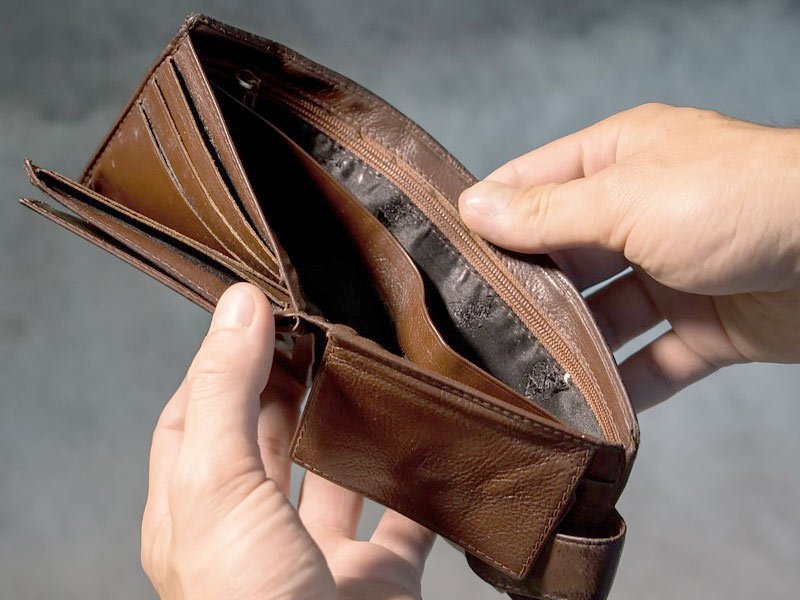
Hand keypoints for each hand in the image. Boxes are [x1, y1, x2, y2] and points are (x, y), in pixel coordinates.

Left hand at [141, 283, 434, 599]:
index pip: (196, 417)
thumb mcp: (218, 486)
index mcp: (196, 513)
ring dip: (360, 432)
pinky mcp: (378, 581)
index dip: (223, 364)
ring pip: (341, 477)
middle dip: (296, 387)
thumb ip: (227, 392)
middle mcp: (254, 534)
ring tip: (380, 375)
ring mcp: (318, 559)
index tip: (259, 315)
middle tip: (326, 332)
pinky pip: (407, 520)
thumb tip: (237, 305)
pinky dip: (423, 484)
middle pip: (272, 441)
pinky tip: (435, 444)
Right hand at [459, 103, 799, 410]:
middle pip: (564, 256)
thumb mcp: (627, 199)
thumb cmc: (741, 200)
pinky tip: (591, 410)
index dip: (489, 214)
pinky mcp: (707, 327)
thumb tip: (474, 208)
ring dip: (573, 345)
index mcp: (621, 161)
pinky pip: (654, 359)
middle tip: (475, 327)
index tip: (444, 253)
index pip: (534, 184)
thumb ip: (547, 213)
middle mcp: (643, 214)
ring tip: (525, 376)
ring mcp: (674, 272)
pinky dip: (627, 384)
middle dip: (526, 290)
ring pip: (604, 315)